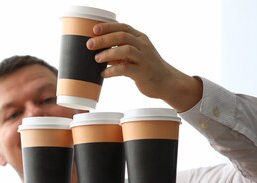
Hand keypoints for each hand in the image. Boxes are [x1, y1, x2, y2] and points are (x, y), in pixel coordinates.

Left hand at [87, 22, 201, 112]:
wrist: (167, 82)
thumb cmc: (149, 69)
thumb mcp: (136, 56)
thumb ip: (121, 53)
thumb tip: (101, 53)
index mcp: (141, 39)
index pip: (123, 27)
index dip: (108, 27)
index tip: (94, 29)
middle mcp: (143, 46)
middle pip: (122, 36)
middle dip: (104, 39)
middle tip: (90, 44)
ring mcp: (144, 59)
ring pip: (125, 50)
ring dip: (108, 53)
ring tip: (97, 59)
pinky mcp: (142, 72)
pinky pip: (125, 69)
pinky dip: (112, 70)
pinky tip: (104, 73)